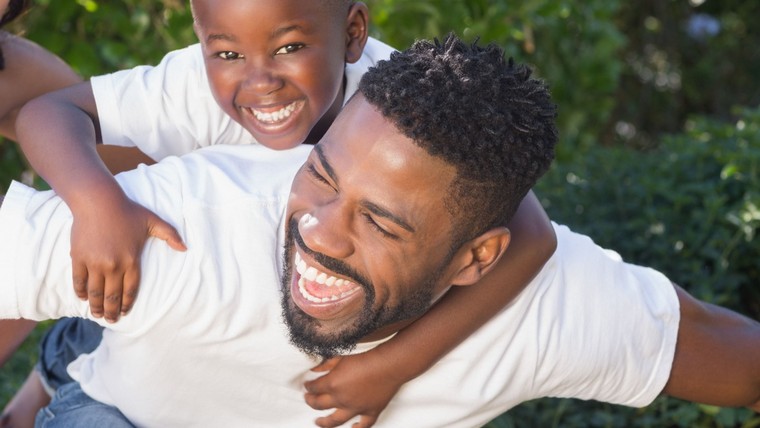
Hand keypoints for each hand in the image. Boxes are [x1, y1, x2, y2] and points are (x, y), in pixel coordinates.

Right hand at [70, 197, 184, 321]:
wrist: (98, 201)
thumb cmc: (127, 211)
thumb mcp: (152, 221)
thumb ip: (170, 235)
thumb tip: (186, 248)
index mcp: (132, 260)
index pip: (130, 290)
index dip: (127, 304)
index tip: (125, 312)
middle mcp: (113, 265)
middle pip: (112, 296)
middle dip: (112, 311)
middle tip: (111, 320)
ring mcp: (94, 263)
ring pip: (95, 292)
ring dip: (96, 306)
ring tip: (97, 314)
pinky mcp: (78, 258)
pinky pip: (79, 281)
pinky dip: (81, 291)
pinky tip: (83, 298)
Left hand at [304, 354, 402, 427]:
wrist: (388, 365)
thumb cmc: (367, 359)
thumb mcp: (341, 358)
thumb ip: (325, 365)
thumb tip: (314, 370)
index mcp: (332, 384)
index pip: (314, 388)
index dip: (308, 387)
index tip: (308, 385)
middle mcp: (341, 399)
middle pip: (319, 405)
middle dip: (311, 402)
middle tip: (308, 399)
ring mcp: (355, 408)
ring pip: (335, 421)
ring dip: (324, 423)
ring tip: (318, 422)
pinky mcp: (370, 412)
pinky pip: (362, 425)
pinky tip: (352, 427)